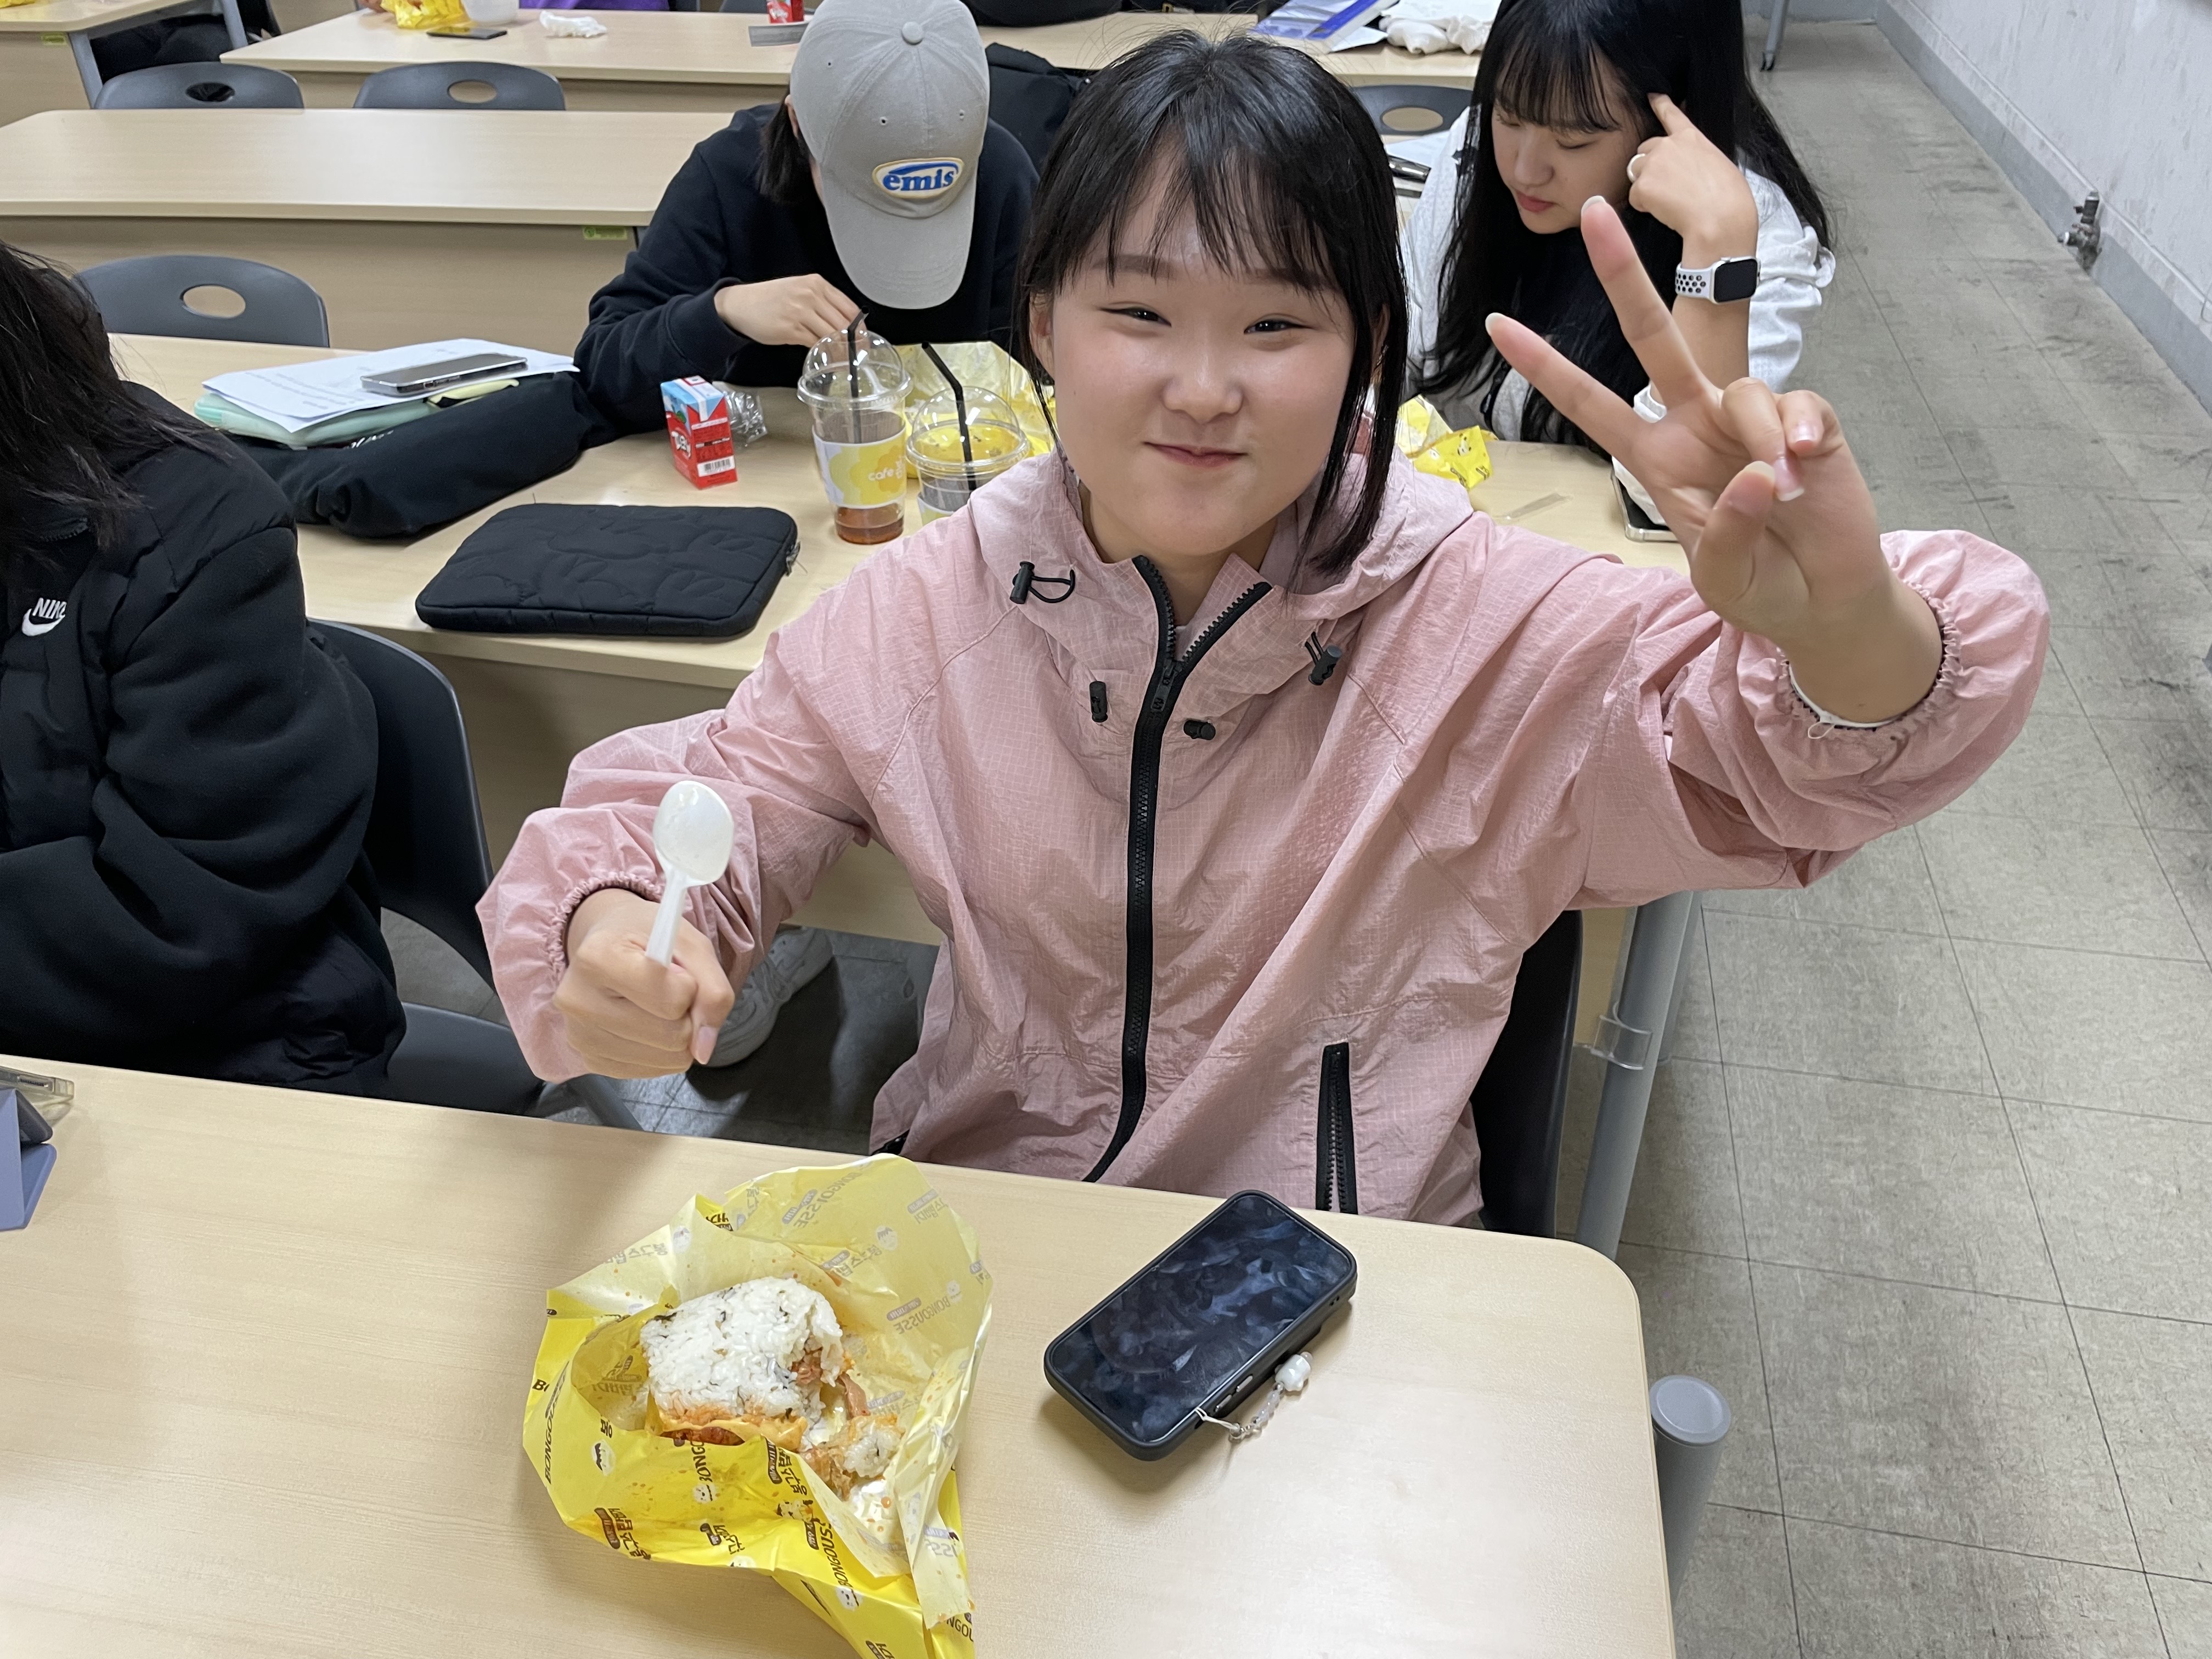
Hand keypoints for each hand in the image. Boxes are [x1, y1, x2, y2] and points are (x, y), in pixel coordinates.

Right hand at [556, 888, 734, 1076]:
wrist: (609, 943)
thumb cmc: (648, 938)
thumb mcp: (692, 946)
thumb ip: (712, 991)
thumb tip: (704, 1049)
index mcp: (597, 958)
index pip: (673, 1000)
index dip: (689, 986)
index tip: (674, 969)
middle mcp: (578, 1001)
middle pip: (672, 1035)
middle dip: (686, 1014)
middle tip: (668, 988)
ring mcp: (579, 1036)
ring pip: (666, 1059)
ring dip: (677, 1035)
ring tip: (655, 1004)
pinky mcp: (589, 1061)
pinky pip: (652, 1072)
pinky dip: (662, 1051)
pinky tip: (645, 1023)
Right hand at [713, 275, 858, 348]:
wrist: (741, 304)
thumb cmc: (770, 299)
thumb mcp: (799, 291)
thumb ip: (822, 303)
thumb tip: (843, 325)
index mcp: (817, 284)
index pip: (849, 307)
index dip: (861, 327)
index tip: (865, 339)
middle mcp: (810, 295)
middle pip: (844, 323)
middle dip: (854, 342)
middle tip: (858, 355)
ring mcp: (801, 311)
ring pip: (832, 334)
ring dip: (840, 351)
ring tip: (844, 360)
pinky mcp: (791, 328)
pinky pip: (815, 343)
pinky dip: (823, 353)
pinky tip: (826, 358)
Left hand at [1485, 198, 1941, 723]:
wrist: (1821, 598)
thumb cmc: (1758, 585)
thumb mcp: (1722, 574)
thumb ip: (1726, 530)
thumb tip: (1756, 475)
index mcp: (1655, 457)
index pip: (1589, 404)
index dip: (1546, 368)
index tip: (1498, 326)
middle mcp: (1695, 422)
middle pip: (1652, 336)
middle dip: (1622, 276)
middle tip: (1594, 214)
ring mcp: (1748, 417)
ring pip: (1745, 391)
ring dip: (1761, 438)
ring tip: (1782, 493)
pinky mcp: (1806, 421)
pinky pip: (1799, 407)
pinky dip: (1803, 435)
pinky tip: (1810, 466)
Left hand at [1627, 94, 1759, 267]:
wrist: (1721, 219)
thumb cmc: (1729, 199)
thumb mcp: (1719, 167)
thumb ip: (1697, 161)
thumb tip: (1689, 173)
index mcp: (1692, 138)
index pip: (1672, 115)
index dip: (1660, 104)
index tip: (1652, 96)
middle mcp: (1669, 145)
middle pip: (1645, 150)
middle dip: (1650, 167)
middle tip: (1669, 189)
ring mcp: (1653, 163)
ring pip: (1636, 173)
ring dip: (1646, 187)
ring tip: (1670, 203)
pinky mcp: (1642, 185)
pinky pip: (1635, 197)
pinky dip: (1644, 207)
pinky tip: (1666, 212)